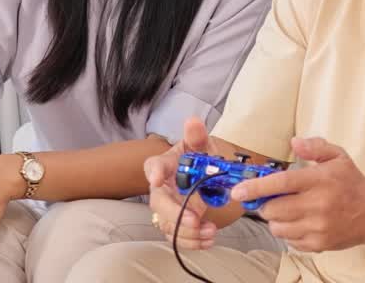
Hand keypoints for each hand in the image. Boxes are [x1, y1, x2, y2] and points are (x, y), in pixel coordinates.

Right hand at [146, 117, 219, 250]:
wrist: (205, 173)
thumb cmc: (199, 157)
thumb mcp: (202, 145)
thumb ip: (197, 136)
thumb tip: (193, 121)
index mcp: (166, 164)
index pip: (154, 165)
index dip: (154, 172)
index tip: (156, 178)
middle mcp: (162, 188)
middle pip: (158, 203)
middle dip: (174, 213)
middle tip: (194, 219)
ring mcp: (168, 207)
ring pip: (167, 224)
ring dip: (187, 233)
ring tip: (210, 231)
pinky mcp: (176, 223)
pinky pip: (178, 237)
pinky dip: (193, 242)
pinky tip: (209, 240)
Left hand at [232, 136, 364, 252]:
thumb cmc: (351, 182)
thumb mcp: (338, 156)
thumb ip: (315, 146)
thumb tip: (294, 142)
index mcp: (320, 180)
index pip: (281, 183)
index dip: (256, 187)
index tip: (238, 191)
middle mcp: (318, 205)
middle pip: (273, 209)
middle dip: (265, 204)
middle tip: (271, 199)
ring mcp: (318, 227)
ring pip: (277, 228)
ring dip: (275, 219)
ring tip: (288, 210)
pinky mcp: (318, 244)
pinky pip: (289, 241)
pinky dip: (288, 232)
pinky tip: (300, 221)